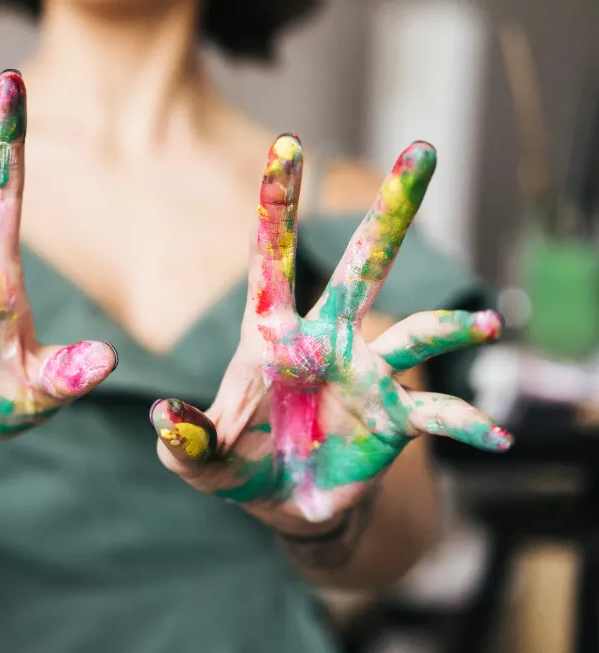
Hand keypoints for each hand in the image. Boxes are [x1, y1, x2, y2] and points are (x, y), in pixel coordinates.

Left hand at [151, 135, 509, 524]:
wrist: (290, 503)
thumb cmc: (240, 465)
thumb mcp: (204, 460)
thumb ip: (184, 442)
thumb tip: (164, 418)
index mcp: (273, 336)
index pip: (271, 260)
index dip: (277, 204)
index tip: (286, 143)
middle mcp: (328, 340)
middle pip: (360, 266)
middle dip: (391, 212)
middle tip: (424, 150)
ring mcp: (368, 373)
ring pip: (414, 333)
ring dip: (448, 327)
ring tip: (483, 324)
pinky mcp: (396, 417)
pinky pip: (438, 414)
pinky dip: (467, 424)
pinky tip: (498, 437)